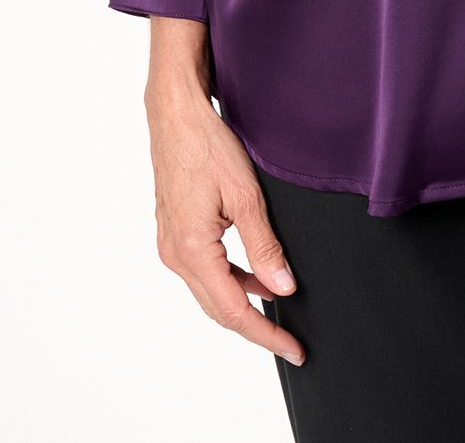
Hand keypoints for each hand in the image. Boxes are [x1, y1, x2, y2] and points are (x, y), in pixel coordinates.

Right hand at [145, 74, 306, 366]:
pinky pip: (205, 270)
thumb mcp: (246, 196)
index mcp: (192, 251)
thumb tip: (282, 288)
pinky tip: (256, 275)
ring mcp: (171, 244)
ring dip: (244, 302)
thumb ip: (265, 246)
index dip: (265, 334)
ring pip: (211, 291)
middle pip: (219, 308)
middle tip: (292, 343)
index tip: (293, 349)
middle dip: (257, 327)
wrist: (176, 115)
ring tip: (280, 307)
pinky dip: (231, 279)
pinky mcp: (174, 232)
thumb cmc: (207, 146)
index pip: (233, 311)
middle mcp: (175, 255)